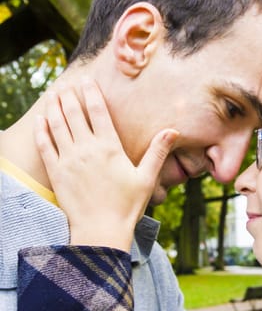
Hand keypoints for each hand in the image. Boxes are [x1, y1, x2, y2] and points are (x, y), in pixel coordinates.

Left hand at [34, 80, 178, 251]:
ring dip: (54, 107)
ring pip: (57, 125)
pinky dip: (41, 130)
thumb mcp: (147, 177)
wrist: (101, 230)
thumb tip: (173, 131)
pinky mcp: (57, 172)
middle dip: (70, 96)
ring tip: (52, 94)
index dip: (92, 93)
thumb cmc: (127, 205)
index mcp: (109, 147)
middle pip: (74, 114)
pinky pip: (45, 145)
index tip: (87, 80)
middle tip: (67, 84)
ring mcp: (69, 160)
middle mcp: (87, 149)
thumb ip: (158, 151)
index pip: (98, 111)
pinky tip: (40, 120)